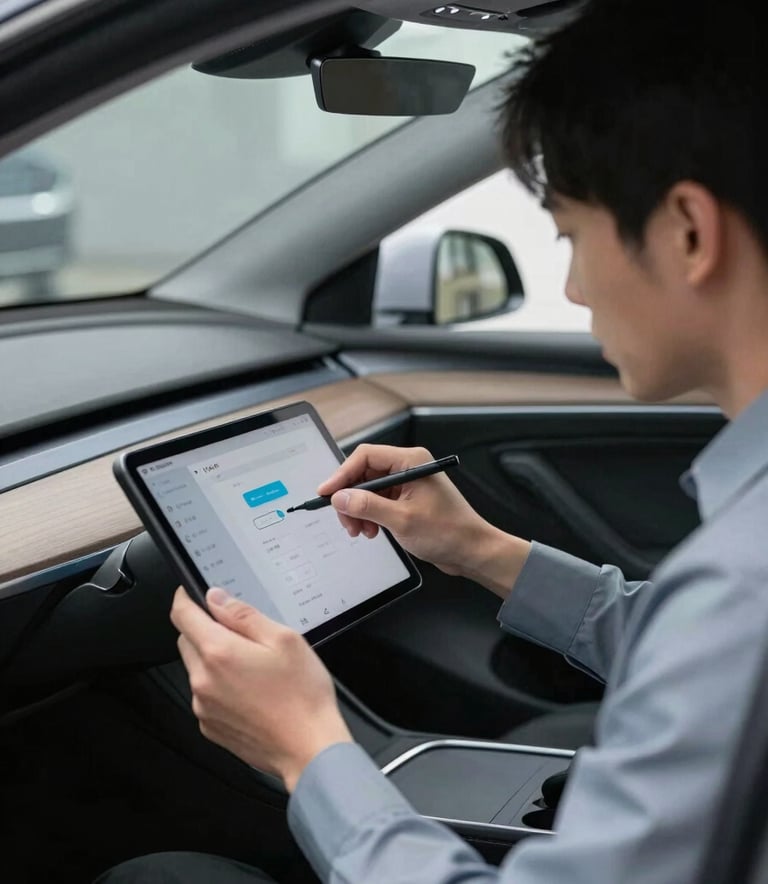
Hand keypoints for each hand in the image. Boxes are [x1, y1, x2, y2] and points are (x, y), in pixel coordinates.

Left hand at [171, 586, 352, 791]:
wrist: (309, 749)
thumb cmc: (302, 696)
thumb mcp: (284, 639)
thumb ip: (244, 615)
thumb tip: (216, 599)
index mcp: (219, 653)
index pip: (182, 615)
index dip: (185, 598)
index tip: (191, 592)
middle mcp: (202, 681)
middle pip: (186, 641)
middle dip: (204, 629)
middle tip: (241, 634)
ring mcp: (203, 707)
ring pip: (196, 669)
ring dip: (212, 659)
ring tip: (253, 667)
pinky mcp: (210, 727)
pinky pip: (204, 695)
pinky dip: (218, 686)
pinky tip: (250, 691)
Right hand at [317, 444, 529, 593]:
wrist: (472, 551)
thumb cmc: (448, 532)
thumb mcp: (402, 520)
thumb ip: (368, 506)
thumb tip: (339, 498)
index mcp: (411, 461)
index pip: (365, 457)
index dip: (342, 474)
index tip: (326, 493)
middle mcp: (408, 468)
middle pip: (364, 473)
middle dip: (351, 498)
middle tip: (345, 521)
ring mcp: (407, 484)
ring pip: (368, 490)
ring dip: (359, 510)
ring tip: (361, 531)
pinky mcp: (406, 500)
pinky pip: (378, 502)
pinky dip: (369, 516)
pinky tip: (371, 531)